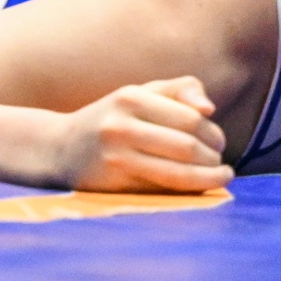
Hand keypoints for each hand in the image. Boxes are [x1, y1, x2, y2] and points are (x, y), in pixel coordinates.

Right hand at [55, 76, 232, 193]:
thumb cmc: (111, 120)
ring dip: (208, 178)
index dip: (214, 133)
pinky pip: (163, 189)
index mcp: (131, 97)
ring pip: (179, 172)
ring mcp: (116, 155)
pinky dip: (188, 190)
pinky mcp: (114, 182)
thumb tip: (208, 109)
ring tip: (221, 177)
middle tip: (221, 164)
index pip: (191, 118)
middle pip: (188, 146)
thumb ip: (179, 90)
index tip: (220, 143)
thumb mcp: (140, 94)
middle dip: (213, 158)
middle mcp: (122, 124)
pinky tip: (198, 189)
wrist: (59, 148)